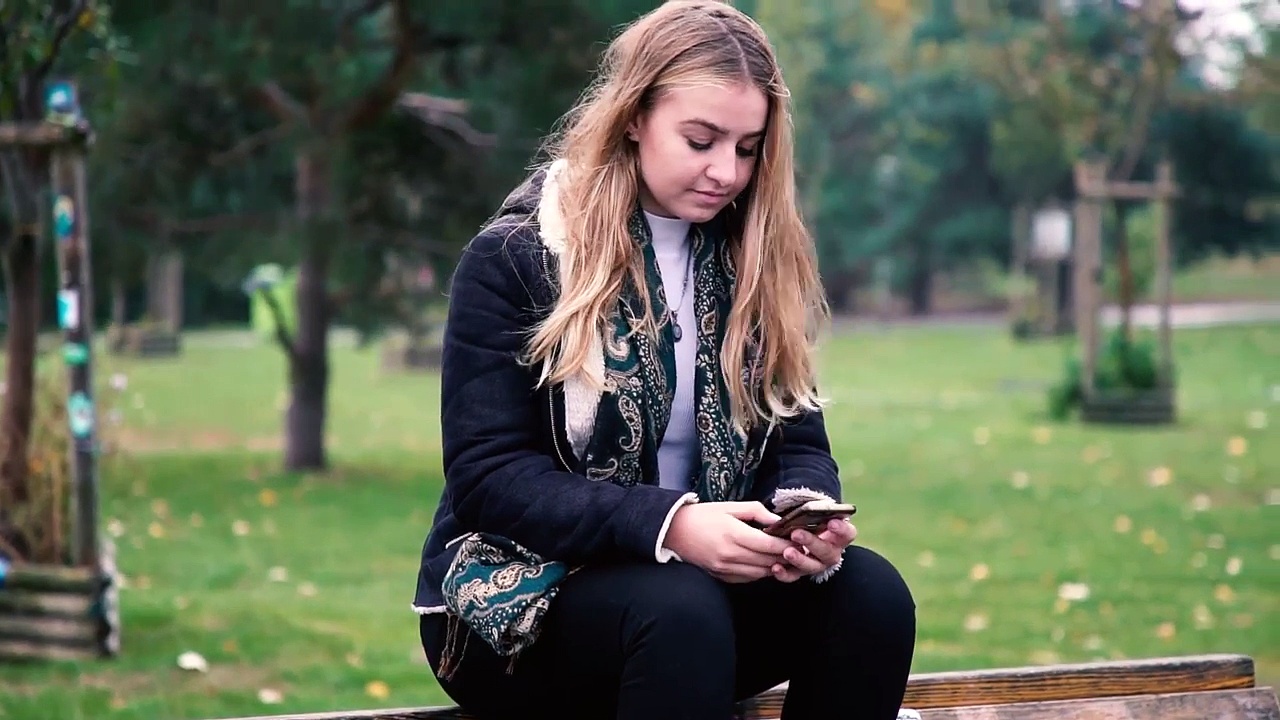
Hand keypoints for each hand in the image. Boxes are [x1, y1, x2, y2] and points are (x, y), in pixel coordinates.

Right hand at [662, 502, 794, 582]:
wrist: (673, 531)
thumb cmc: (702, 515)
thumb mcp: (729, 507)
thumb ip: (756, 512)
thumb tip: (778, 520)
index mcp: (734, 534)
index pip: (769, 544)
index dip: (788, 544)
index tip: (800, 541)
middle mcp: (731, 554)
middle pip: (768, 561)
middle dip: (786, 556)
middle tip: (799, 550)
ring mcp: (725, 568)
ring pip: (760, 573)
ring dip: (775, 566)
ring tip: (786, 557)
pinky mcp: (720, 576)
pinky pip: (747, 578)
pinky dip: (759, 572)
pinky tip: (765, 564)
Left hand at [769, 518, 856, 582]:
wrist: (800, 532)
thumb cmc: (810, 519)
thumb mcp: (814, 513)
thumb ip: (813, 511)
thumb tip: (804, 510)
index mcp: (839, 536)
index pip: (848, 533)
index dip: (842, 529)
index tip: (831, 522)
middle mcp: (831, 553)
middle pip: (827, 552)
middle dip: (812, 542)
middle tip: (796, 534)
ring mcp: (816, 564)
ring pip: (812, 566)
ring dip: (799, 559)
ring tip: (787, 552)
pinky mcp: (800, 573)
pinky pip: (793, 576)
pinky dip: (784, 574)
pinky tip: (776, 568)